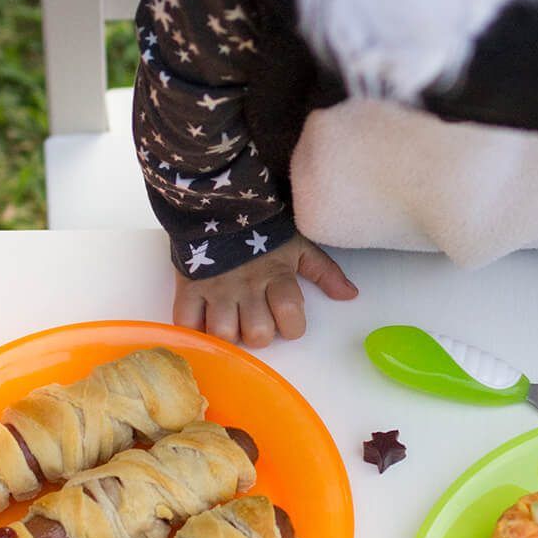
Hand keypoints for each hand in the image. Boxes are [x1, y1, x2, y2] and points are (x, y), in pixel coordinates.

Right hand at [172, 234, 357, 346]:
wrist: (217, 202)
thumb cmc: (263, 228)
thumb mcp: (300, 246)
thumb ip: (325, 272)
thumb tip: (350, 295)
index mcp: (277, 276)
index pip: (292, 317)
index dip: (292, 326)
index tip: (286, 318)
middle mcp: (247, 287)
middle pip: (258, 334)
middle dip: (259, 334)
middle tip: (254, 320)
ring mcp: (215, 288)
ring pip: (223, 334)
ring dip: (228, 335)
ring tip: (229, 322)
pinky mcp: (188, 287)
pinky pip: (186, 323)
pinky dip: (193, 330)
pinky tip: (201, 322)